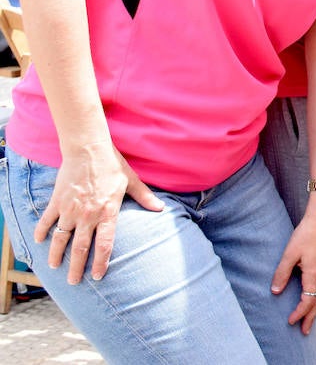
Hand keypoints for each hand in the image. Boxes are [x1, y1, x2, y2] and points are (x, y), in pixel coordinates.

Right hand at [35, 145, 163, 283]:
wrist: (88, 149)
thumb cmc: (112, 164)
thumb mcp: (131, 181)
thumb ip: (145, 197)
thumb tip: (161, 208)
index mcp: (108, 212)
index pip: (104, 244)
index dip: (101, 262)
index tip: (98, 276)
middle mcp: (88, 215)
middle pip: (80, 248)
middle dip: (76, 267)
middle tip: (74, 282)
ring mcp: (70, 209)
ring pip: (60, 239)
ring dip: (56, 255)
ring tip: (54, 267)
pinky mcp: (57, 202)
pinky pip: (46, 221)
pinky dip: (41, 232)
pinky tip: (38, 242)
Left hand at [272, 200, 315, 333]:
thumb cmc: (307, 233)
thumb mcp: (290, 253)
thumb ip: (282, 273)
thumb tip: (275, 291)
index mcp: (315, 274)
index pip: (308, 300)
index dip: (299, 313)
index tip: (290, 321)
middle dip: (311, 317)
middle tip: (304, 331)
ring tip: (311, 318)